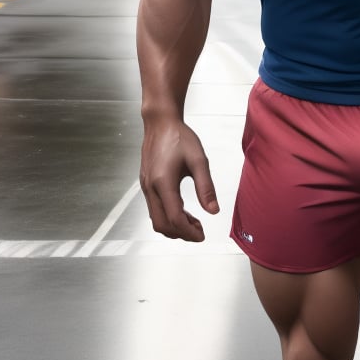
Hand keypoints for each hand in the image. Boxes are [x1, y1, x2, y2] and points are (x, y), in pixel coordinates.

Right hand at [139, 119, 218, 241]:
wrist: (160, 123)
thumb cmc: (179, 137)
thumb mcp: (199, 160)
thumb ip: (206, 187)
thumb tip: (213, 211)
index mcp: (163, 182)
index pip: (174, 218)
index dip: (189, 232)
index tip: (203, 236)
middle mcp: (150, 188)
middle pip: (162, 224)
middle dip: (181, 233)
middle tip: (200, 232)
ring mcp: (145, 187)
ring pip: (156, 219)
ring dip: (174, 227)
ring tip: (194, 222)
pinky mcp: (146, 185)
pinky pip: (154, 209)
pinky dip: (168, 217)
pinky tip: (184, 212)